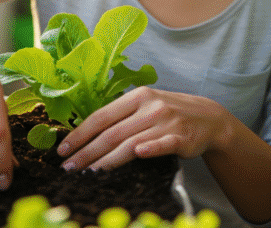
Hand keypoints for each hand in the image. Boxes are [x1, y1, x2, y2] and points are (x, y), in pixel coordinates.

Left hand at [56, 86, 232, 170]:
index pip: (101, 116)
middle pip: (112, 133)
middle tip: (68, 168)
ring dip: (107, 160)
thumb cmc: (167, 113)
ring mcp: (166, 122)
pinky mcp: (181, 138)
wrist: (207, 117)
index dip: (80, 134)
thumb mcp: (144, 105)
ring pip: (131, 142)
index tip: (62, 150)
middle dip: (87, 152)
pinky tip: (138, 154)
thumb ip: (120, 116)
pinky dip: (151, 148)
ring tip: (88, 173)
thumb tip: (84, 134)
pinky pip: (163, 144)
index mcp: (136, 97)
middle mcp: (149, 107)